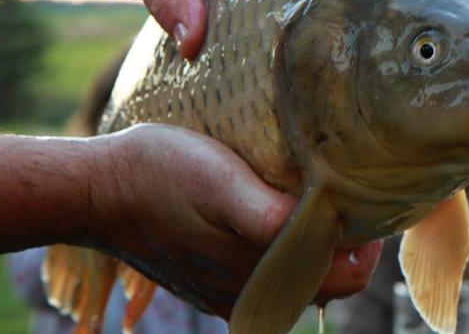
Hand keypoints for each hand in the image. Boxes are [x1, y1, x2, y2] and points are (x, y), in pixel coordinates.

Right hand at [87, 124, 380, 318]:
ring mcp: (226, 290)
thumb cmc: (161, 176)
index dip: (369, 245)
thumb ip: (271, 216)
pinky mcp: (209, 279)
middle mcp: (247, 294)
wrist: (97, 190)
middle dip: (349, 245)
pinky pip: (267, 274)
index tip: (371, 202)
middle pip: (327, 281)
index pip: (347, 279)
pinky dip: (286, 250)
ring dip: (319, 247)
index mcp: (259, 275)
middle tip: (353, 194)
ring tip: (324, 200)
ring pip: (298, 278)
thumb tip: (325, 231)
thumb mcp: (221, 182)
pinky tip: (281, 213)